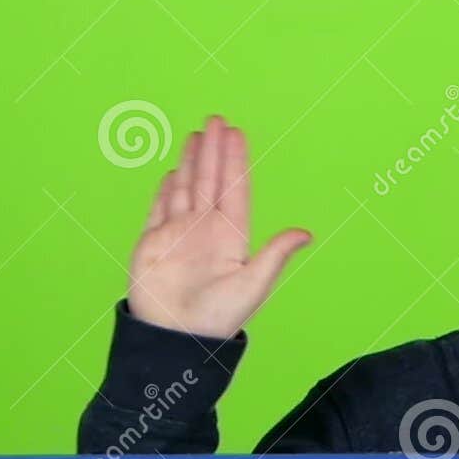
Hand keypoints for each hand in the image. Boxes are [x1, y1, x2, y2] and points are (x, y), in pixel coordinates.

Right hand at [126, 115, 310, 338]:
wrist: (174, 340)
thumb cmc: (217, 318)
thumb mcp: (252, 285)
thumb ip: (275, 255)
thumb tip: (306, 233)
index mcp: (231, 237)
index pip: (235, 189)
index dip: (235, 160)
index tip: (236, 132)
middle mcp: (206, 231)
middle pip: (211, 180)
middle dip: (214, 150)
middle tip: (216, 118)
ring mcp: (179, 234)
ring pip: (186, 188)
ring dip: (192, 162)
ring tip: (196, 136)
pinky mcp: (153, 243)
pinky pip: (160, 209)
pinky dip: (166, 190)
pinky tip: (174, 172)